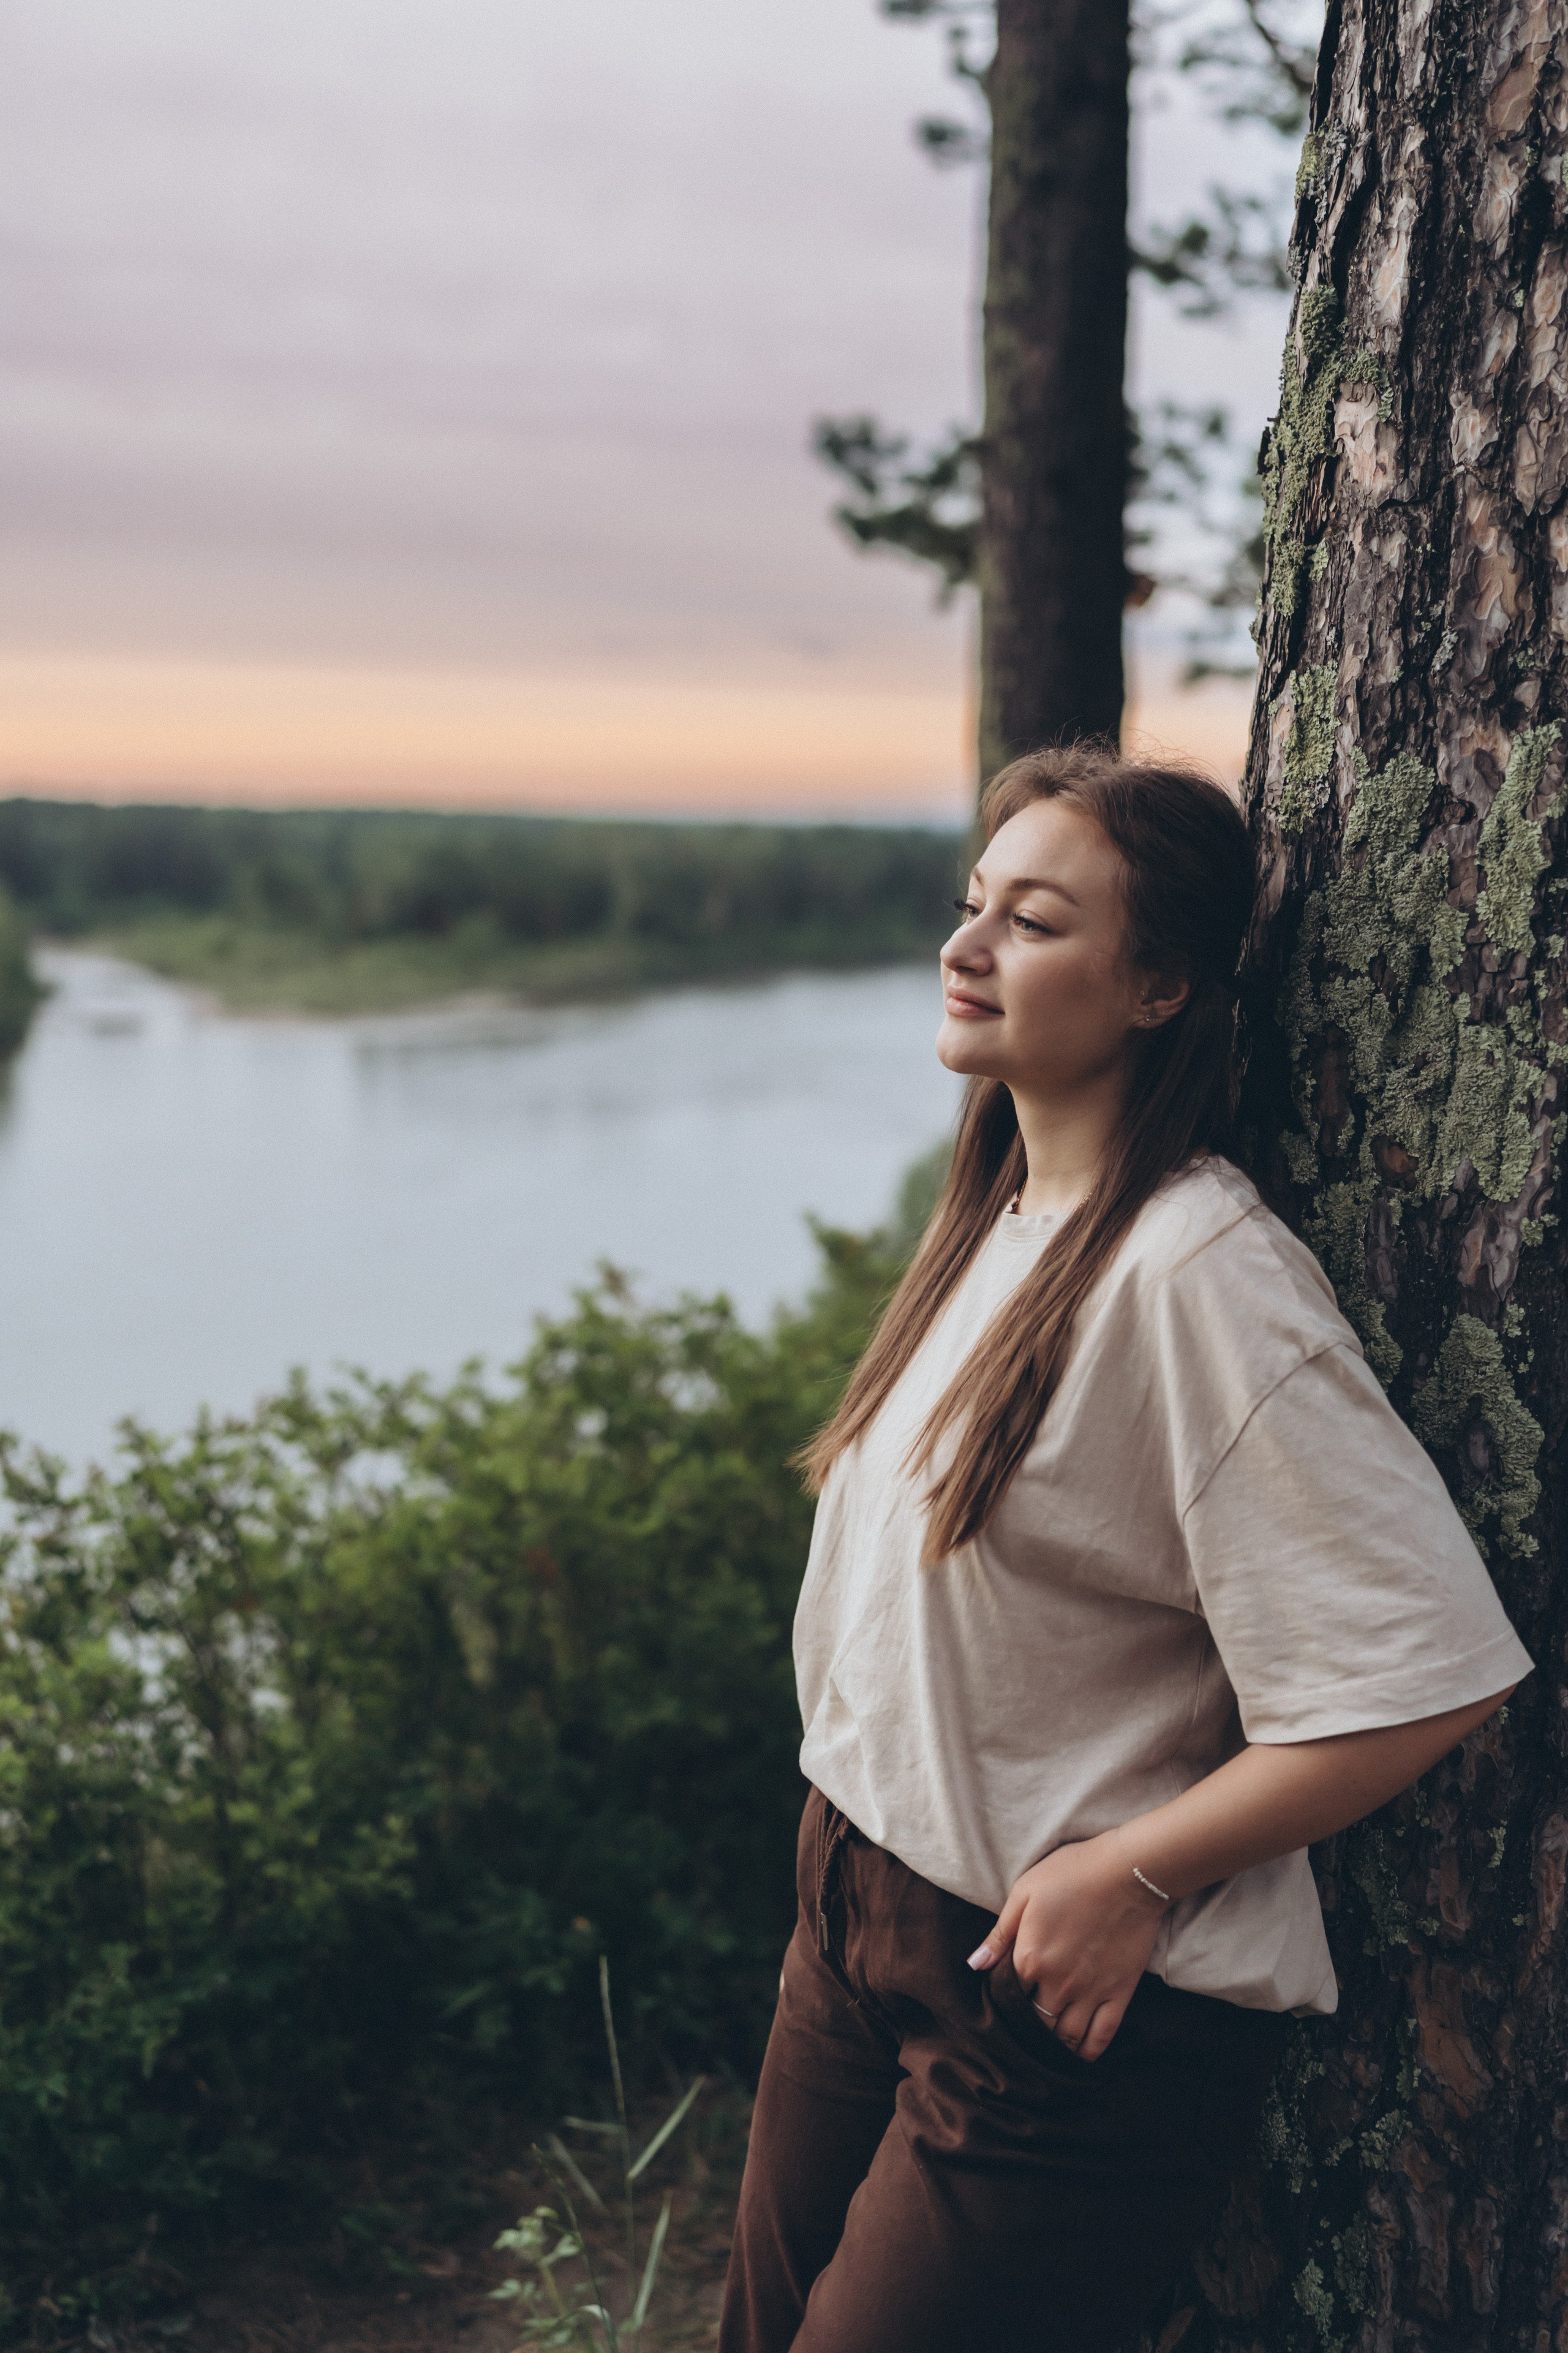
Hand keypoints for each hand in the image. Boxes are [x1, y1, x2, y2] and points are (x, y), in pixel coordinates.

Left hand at [966, 1834, 1166, 2062]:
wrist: (1127, 1873)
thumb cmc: (1072, 1875)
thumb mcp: (1024, 1893)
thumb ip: (999, 1934)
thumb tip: (974, 1964)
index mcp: (1030, 1958)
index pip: (1008, 1996)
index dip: (1003, 2002)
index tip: (1003, 2003)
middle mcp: (1058, 1984)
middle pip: (1035, 2023)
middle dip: (1026, 2031)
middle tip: (1023, 2032)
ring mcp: (1090, 1993)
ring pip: (1066, 2037)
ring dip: (1054, 2046)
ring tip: (1046, 2047)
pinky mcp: (1119, 1994)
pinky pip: (1101, 2036)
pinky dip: (1088, 2052)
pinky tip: (1079, 2054)